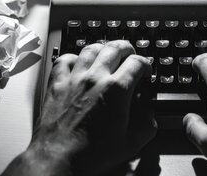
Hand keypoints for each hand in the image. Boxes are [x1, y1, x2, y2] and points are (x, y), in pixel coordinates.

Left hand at [3, 40, 155, 175]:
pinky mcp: (57, 84)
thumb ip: (147, 125)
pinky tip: (78, 64)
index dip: (146, 65)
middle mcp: (95, 78)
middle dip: (128, 49)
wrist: (58, 158)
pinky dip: (74, 58)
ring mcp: (74, 79)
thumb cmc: (90, 154)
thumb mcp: (130, 144)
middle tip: (130, 57)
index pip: (138, 62)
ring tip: (108, 55)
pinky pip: (64, 59)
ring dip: (103, 49)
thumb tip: (150, 115)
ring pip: (91, 49)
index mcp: (117, 90)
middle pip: (115, 47)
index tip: (145, 72)